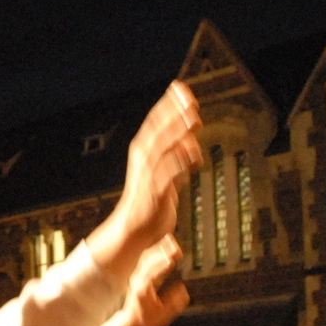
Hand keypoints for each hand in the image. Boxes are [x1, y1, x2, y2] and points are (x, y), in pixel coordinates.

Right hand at [84, 82, 200, 279]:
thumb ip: (177, 160)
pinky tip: (193, 152)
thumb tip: (191, 144)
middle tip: (187, 93)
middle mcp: (143, 163)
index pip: (156, 124)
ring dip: (177, 132)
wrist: (132, 237)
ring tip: (194, 115)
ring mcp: (147, 179)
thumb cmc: (150, 208)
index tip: (181, 87)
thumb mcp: (165, 178)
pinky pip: (166, 177)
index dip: (168, 105)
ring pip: (161, 150)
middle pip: (157, 131)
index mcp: (144, 156)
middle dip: (172, 111)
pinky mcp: (152, 197)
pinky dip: (179, 163)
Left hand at [100, 235, 189, 325]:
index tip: (172, 259)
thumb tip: (182, 289)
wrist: (130, 322)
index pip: (153, 274)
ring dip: (158, 247)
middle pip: (149, 261)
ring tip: (171, 239)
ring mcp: (136, 276)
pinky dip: (155, 250)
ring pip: (146, 257)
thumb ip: (174, 302)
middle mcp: (138, 280)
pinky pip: (146, 258)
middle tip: (175, 244)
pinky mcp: (138, 275)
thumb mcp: (163, 314)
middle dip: (162, 251)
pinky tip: (163, 245)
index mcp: (143, 290)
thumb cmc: (146, 319)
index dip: (162, 265)